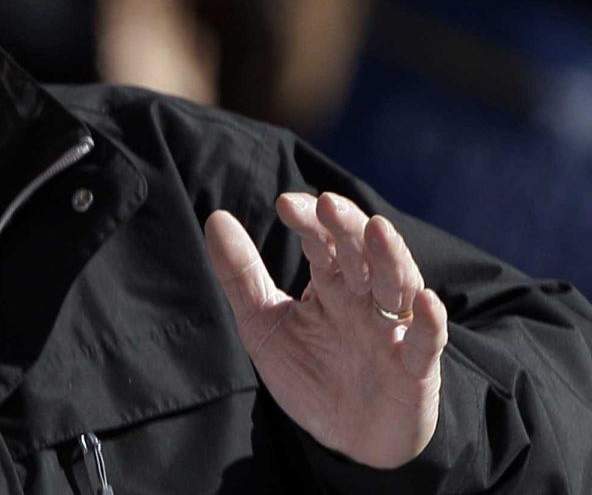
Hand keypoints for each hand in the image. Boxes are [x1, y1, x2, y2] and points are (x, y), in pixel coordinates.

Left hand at [204, 192, 447, 468]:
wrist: (347, 440)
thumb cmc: (310, 373)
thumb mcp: (263, 324)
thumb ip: (241, 274)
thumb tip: (216, 218)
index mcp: (331, 284)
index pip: (324, 242)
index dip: (309, 221)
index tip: (285, 204)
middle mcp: (365, 299)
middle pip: (362, 254)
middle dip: (347, 227)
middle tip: (328, 203)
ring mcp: (391, 331)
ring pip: (397, 285)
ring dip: (390, 257)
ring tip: (378, 229)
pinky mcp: (414, 369)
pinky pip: (425, 343)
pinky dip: (429, 322)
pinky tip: (426, 301)